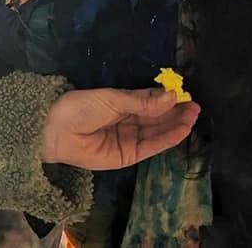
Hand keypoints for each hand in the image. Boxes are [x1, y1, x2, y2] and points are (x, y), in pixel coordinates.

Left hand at [41, 88, 200, 169]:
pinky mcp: (128, 156)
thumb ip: (140, 101)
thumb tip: (170, 96)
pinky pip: (151, 146)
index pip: (148, 101)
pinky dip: (167, 139)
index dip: (166, 99)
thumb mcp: (111, 99)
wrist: (56, 131)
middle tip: (195, 106)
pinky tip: (181, 130)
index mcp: (119, 103)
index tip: (186, 94)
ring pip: (157, 131)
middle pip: (155, 117)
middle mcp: (126, 121)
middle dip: (175, 112)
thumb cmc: (80, 107)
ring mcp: (128, 139)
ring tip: (193, 115)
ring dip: (175, 124)